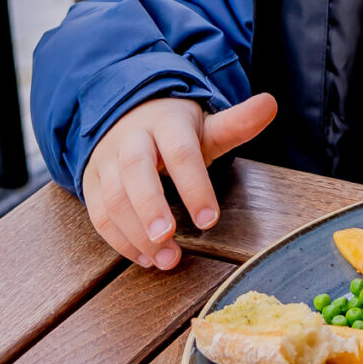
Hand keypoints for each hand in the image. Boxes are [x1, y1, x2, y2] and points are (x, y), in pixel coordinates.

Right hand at [82, 92, 276, 268]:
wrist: (128, 116)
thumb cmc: (175, 130)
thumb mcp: (207, 126)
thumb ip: (237, 123)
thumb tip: (270, 104)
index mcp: (166, 121)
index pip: (180, 151)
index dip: (194, 185)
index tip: (209, 219)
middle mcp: (132, 138)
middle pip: (135, 170)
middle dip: (151, 207)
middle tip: (169, 238)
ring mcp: (107, 159)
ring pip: (112, 195)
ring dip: (135, 232)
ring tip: (165, 259)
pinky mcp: (92, 182)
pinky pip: (99, 214)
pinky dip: (119, 240)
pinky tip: (145, 258)